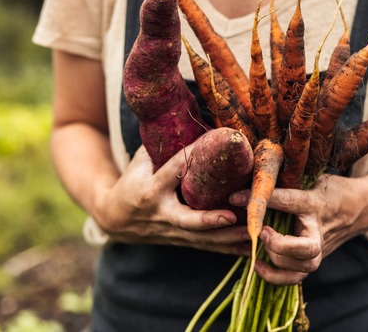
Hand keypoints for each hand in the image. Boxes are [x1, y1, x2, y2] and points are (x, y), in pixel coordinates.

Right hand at [93, 144, 250, 255]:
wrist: (113, 219)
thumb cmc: (131, 182)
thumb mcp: (139, 162)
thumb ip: (161, 147)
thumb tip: (188, 118)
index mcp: (150, 190)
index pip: (173, 171)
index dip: (191, 157)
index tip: (213, 143)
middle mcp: (161, 213)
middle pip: (187, 220)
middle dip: (209, 220)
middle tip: (232, 216)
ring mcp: (172, 231)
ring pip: (202, 238)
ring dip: (228, 238)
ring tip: (254, 234)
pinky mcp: (181, 241)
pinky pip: (207, 247)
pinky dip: (229, 249)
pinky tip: (251, 250)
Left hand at [230, 174, 367, 284]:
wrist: (362, 209)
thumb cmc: (333, 189)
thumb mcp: (315, 178)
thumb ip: (291, 179)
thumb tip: (257, 172)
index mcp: (316, 204)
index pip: (289, 201)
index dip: (262, 199)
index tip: (235, 197)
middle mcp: (319, 230)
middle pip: (305, 248)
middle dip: (280, 244)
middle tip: (263, 231)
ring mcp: (320, 249)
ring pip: (300, 266)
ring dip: (276, 258)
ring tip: (261, 242)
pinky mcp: (314, 261)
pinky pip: (295, 278)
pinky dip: (274, 276)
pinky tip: (258, 264)